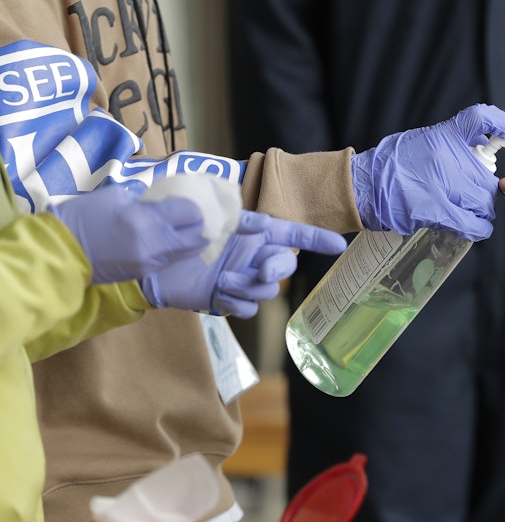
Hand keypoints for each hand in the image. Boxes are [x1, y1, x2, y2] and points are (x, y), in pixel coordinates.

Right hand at [48, 185, 207, 284]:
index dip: (192, 207)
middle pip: (197, 237)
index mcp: (147, 220)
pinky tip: (170, 242)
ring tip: (187, 230)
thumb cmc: (84, 217)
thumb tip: (161, 205)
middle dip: (199, 226)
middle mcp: (155, 244)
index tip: (187, 203)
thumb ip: (144, 201)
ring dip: (190, 241)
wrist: (62, 251)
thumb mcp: (115, 196)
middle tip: (194, 218)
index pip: (190, 213)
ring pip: (187, 252)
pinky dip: (176, 251)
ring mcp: (151, 262)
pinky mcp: (144, 274)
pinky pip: (170, 261)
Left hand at [142, 211, 346, 317]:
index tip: (338, 246)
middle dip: (278, 268)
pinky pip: (249, 307)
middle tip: (261, 269)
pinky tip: (220, 296)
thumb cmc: (173, 231)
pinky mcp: (228, 298)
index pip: (291, 233)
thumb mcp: (195, 214)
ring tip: (224, 281)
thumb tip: (250, 223)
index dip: (316, 239)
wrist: (148, 262)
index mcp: (251, 230)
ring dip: (250, 287)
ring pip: (268, 290)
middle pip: (285, 265)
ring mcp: (241, 277)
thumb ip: (223, 215)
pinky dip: (238, 303)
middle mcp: (251, 254)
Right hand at [352, 103, 504, 240]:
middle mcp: (446, 157)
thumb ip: (449, 143)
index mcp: (442, 135)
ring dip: (481, 209)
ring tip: (470, 210)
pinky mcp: (438, 211)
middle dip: (484, 188)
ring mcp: (444, 185)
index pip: (479, 118)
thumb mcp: (421, 140)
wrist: (365, 186)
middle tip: (474, 192)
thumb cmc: (391, 165)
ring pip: (483, 201)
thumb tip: (477, 148)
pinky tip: (476, 227)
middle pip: (486, 176)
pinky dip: (479, 227)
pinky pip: (472, 223)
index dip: (500, 123)